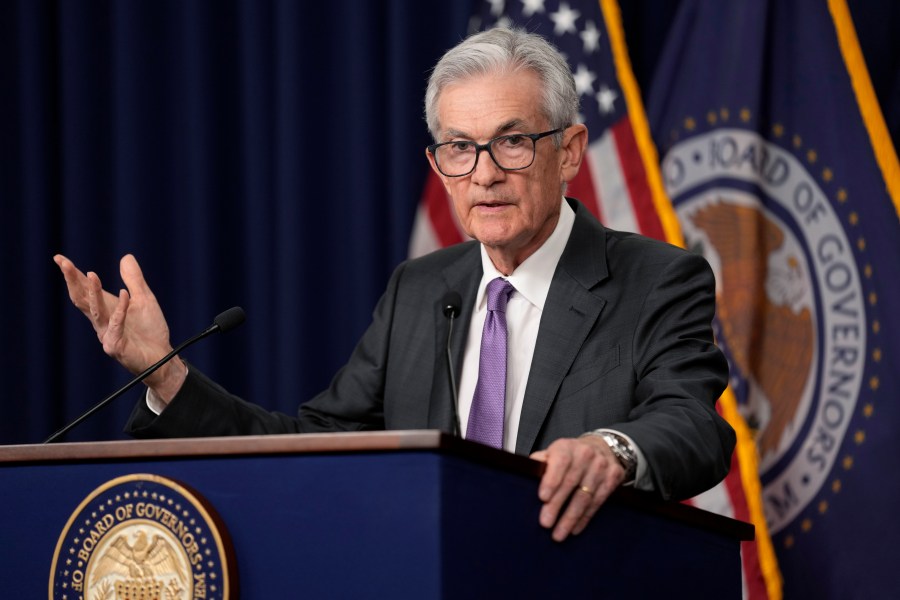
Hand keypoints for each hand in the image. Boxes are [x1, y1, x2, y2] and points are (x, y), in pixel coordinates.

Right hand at [53, 253, 186, 401]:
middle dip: (72, 280)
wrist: (162, 358)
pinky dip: (121, 308)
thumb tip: (126, 257)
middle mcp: (101, 321)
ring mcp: (106, 334)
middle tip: (63, 262)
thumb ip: (134, 280)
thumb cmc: (150, 331)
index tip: (59, 258)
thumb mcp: (144, 299)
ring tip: (91, 275)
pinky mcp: (116, 345)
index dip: (72, 275)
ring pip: (95, 310)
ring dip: (93, 292)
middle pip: (81, 299)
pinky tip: (125, 294)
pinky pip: (117, 323)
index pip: (83, 290)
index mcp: (105, 310)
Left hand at [530, 435, 625, 541]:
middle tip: (546, 523)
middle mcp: (586, 454)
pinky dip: (585, 518)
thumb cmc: (570, 455)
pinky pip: (597, 502)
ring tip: (559, 533)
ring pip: (585, 497)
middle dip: (557, 505)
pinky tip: (575, 529)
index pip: (560, 462)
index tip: (543, 498)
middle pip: (571, 483)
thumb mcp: (553, 453)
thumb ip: (540, 462)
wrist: (600, 448)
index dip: (551, 480)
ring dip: (570, 518)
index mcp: (567, 447)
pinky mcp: (613, 478)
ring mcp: (601, 466)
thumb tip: (525, 473)